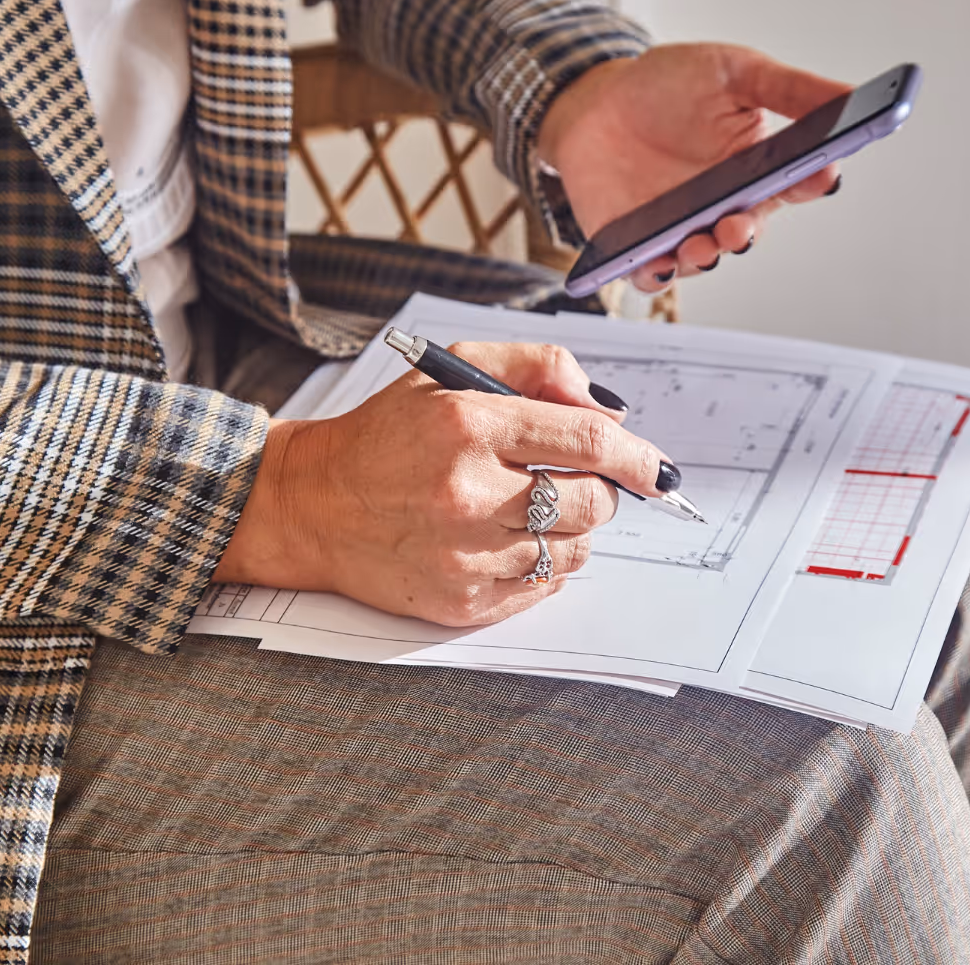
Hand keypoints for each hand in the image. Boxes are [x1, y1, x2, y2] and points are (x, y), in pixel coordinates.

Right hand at [215, 344, 672, 626]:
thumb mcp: (452, 369)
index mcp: (469, 427)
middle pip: (591, 501)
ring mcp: (466, 555)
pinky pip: (545, 586)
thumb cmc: (386, 434)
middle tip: (574, 478)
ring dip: (572, 527)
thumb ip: (537, 368)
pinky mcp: (462, 601)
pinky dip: (544, 563)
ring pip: (574, 549)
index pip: (587, 441)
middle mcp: (469, 494)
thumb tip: (610, 408)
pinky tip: (507, 539)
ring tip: (530, 507)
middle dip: (601, 489)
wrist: (310, 505)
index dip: (638, 456)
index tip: (660, 469)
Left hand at [538, 43, 851, 291]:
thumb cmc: (666, 86)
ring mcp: (684, 228)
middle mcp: (725, 205)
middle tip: (740, 224)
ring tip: (700, 243)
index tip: (822, 172)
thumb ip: (789, 89)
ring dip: (706, 257)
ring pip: (705, 258)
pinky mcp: (640, 246)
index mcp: (757, 167)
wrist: (594, 102)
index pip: (796, 182)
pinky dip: (656, 274)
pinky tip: (656, 260)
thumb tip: (850, 95)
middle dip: (748, 233)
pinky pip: (653, 273)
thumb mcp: (734, 72)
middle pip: (749, 231)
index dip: (813, 181)